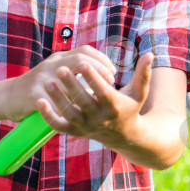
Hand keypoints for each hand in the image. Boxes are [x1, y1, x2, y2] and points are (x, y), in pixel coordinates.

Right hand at [2, 45, 116, 122]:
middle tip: (110, 82)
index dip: (101, 60)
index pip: (85, 51)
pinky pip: (54, 98)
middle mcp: (51, 65)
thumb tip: (98, 74)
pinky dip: (67, 104)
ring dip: (85, 87)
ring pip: (68, 78)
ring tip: (96, 96)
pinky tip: (79, 111)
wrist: (5, 97)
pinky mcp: (33, 93)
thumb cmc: (36, 87)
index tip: (113, 72)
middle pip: (80, 60)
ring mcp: (42, 78)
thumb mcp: (54, 73)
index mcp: (58, 59)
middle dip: (98, 70)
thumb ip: (72, 71)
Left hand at [36, 52, 153, 145]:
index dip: (93, 78)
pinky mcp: (75, 132)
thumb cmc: (130, 107)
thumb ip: (143, 73)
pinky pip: (59, 126)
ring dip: (57, 98)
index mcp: (115, 106)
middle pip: (83, 102)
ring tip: (48, 81)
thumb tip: (150, 54)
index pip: (103, 91)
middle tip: (61, 68)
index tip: (84, 63)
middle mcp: (100, 118)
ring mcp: (86, 127)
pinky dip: (48, 116)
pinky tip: (39, 102)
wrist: (123, 136)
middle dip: (71, 85)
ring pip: (69, 114)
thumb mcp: (139, 92)